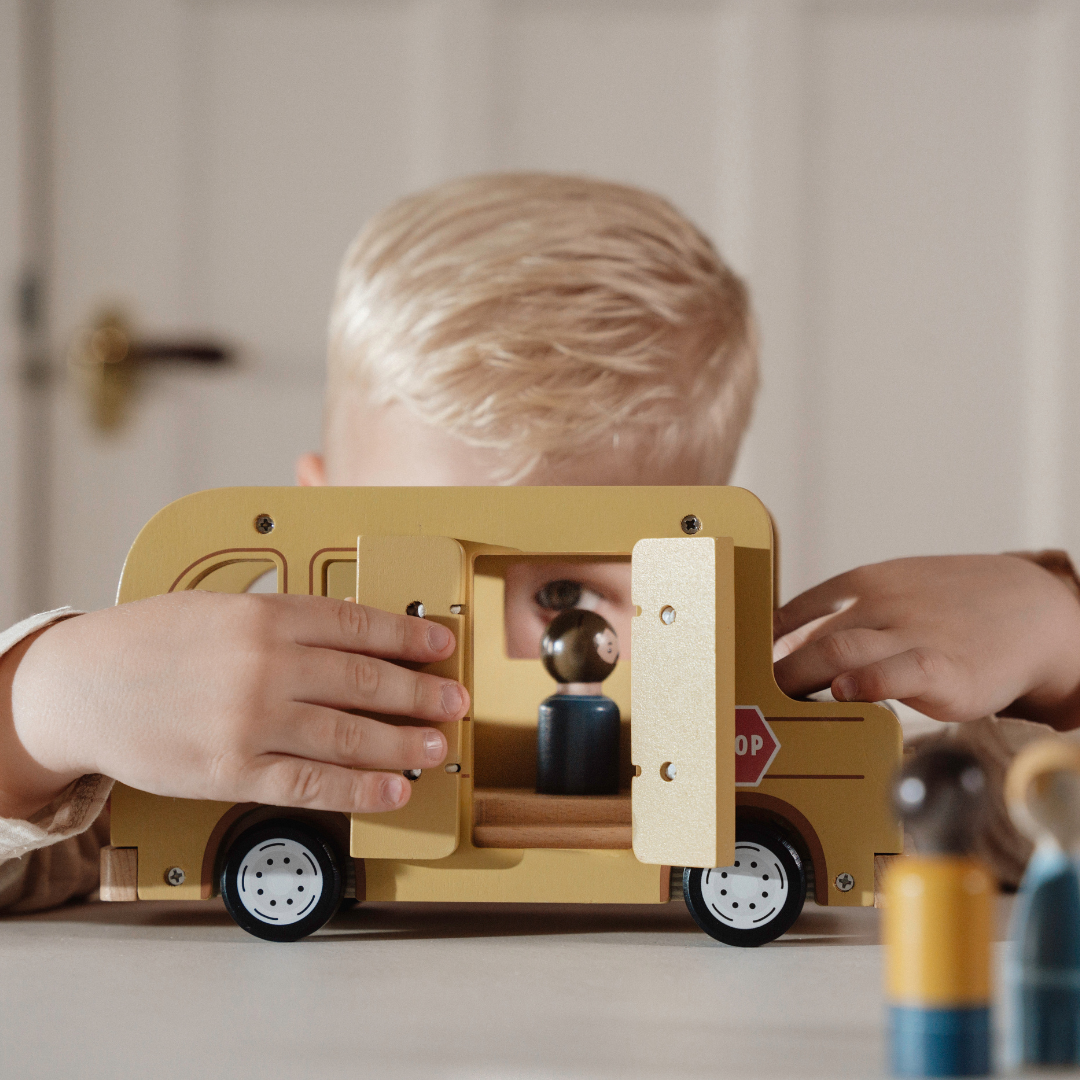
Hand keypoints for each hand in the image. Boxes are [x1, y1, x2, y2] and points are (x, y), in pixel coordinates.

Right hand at [0, 592, 468, 818]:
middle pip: (366, 680)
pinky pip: (311, 784)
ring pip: (349, 735)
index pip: (359, 625)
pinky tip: (393, 790)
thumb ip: (286, 619)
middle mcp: (266, 665)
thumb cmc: (151, 642)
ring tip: (437, 746)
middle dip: (421, 693)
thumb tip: (352, 634)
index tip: (442, 646)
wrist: (82, 686)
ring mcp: (252, 721)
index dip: (409, 638)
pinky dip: (359, 789)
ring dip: (404, 742)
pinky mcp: (234, 771)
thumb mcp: (221, 606)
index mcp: (267, 616)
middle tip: (455, 702)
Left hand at [772, 555, 1079, 729]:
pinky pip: (896, 672)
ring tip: (776, 704)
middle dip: (772, 672)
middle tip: (746, 701)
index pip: (791, 614)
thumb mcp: (893, 590)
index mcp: (861, 584)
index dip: (759, 646)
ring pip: (838, 651)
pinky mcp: (943, 668)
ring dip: (800, 677)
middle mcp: (880, 604)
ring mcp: (911, 633)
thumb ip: (842, 614)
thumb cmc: (949, 607)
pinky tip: (844, 694)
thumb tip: (781, 642)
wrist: (1033, 609)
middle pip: (807, 638)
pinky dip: (865, 684)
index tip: (737, 672)